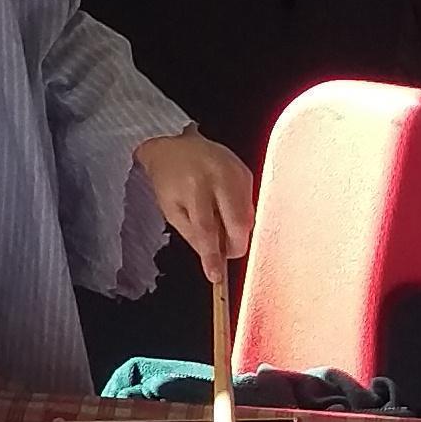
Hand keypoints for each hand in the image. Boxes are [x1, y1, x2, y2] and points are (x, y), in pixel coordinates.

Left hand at [135, 129, 258, 266]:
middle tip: (223, 251)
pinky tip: (225, 209)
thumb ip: (193, 234)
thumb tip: (213, 258)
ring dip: (237, 231)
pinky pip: (250, 205)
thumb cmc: (169, 179)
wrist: (175, 145)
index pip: (207, 229)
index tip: (216, 276)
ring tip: (219, 224)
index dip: (213, 255)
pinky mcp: (246, 172)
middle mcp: (219, 177)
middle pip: (238, 223)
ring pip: (249, 217)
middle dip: (234, 245)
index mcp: (194, 187)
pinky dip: (240, 215)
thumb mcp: (171, 210)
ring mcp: (236, 172)